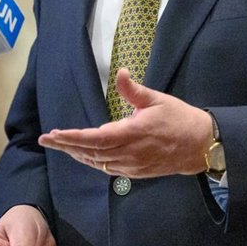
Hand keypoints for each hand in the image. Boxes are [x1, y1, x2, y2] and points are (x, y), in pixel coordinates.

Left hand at [38, 68, 212, 177]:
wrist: (200, 146)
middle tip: (45, 140)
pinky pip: (108, 169)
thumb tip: (120, 73)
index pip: (94, 138)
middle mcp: (129, 153)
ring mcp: (131, 166)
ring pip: (97, 162)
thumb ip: (134, 90)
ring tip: (60, 145)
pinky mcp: (136, 173)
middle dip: (66, 146)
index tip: (54, 134)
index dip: (72, 137)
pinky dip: (92, 162)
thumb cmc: (179, 119)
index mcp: (132, 133)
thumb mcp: (158, 99)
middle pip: (90, 152)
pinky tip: (84, 155)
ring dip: (77, 154)